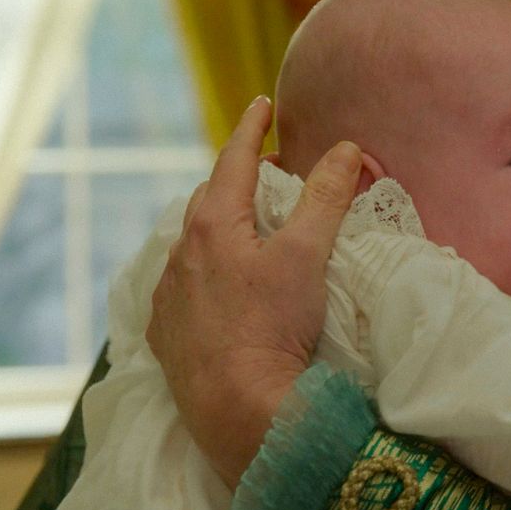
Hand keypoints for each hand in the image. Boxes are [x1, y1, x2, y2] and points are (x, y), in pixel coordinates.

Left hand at [146, 97, 361, 486]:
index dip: (251, 128)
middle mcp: (180, 253)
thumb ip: (325, 198)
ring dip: (220, 227)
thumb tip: (345, 149)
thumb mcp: (307, 254)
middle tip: (270, 172)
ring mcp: (168, 295)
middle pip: (209, 198)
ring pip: (193, 243)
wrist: (236, 405)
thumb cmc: (272, 324)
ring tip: (248, 229)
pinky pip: (182, 286)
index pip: (233, 159)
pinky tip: (222, 287)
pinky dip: (205, 271)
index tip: (263, 104)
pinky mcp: (166, 333)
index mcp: (212, 224)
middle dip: (239, 178)